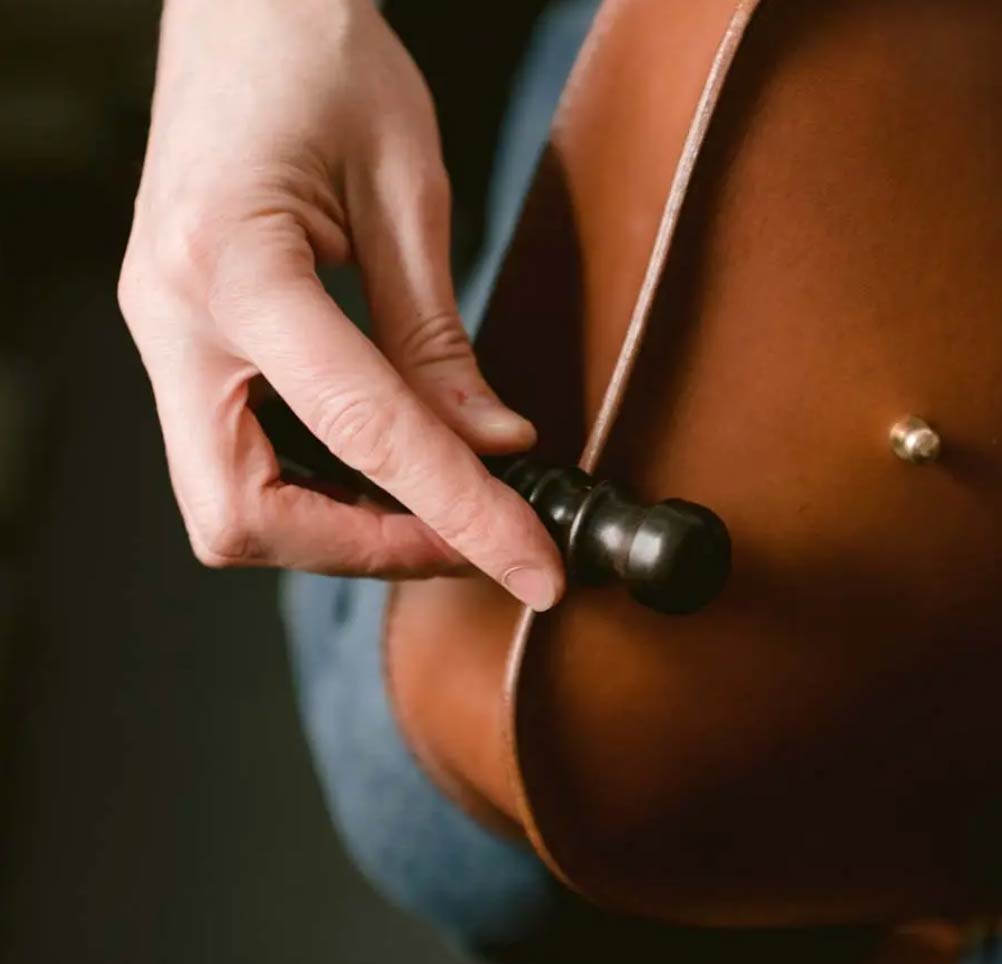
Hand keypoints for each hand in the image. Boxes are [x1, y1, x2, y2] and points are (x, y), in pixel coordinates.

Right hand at [118, 0, 562, 609]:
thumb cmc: (319, 58)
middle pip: (247, 516)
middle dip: (367, 548)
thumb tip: (492, 445)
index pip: (362, 433)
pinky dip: (316, 490)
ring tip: (436, 510)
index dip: (459, 516)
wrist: (245, 6)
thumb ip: (439, 339)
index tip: (532, 567)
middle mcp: (175, 322)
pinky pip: (235, 463)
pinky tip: (378, 470)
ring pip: (231, 508)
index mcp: (232, 269)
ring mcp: (166, 340)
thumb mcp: (406, 192)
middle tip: (469, 537)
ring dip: (341, 529)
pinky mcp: (184, 346)